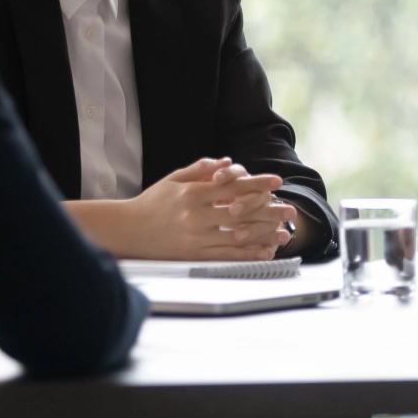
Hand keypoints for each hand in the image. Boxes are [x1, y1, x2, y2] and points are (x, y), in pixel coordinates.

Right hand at [71, 158, 293, 260]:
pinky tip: (264, 253)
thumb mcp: (174, 179)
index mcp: (193, 193)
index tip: (277, 182)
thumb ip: (201, 169)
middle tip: (291, 210)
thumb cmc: (151, 203)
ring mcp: (195, 236)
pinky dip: (247, 254)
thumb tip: (228, 162)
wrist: (126, 229)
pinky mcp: (193, 254)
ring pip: (236, 235)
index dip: (257, 183)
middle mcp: (196, 214)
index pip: (233, 186)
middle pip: (240, 211)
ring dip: (264, 235)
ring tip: (284, 234)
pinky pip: (225, 255)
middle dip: (269, 210)